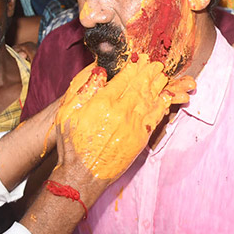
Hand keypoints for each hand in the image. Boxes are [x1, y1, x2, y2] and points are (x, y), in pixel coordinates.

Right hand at [55, 60, 194, 186]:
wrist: (83, 174)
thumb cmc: (72, 144)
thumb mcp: (68, 113)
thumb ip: (85, 90)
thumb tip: (100, 72)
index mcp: (103, 102)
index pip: (124, 78)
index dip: (134, 67)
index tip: (141, 59)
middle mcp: (121, 111)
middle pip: (141, 86)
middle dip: (150, 73)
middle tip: (156, 64)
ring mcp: (133, 125)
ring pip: (150, 99)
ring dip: (158, 85)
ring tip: (162, 75)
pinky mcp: (140, 138)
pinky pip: (155, 116)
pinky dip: (162, 104)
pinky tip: (165, 96)